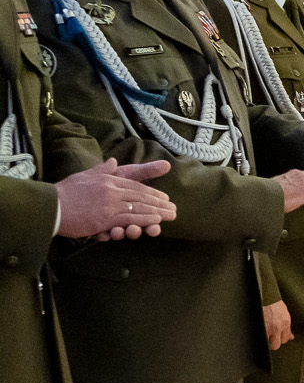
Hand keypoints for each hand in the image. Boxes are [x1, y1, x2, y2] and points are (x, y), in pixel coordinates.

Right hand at [55, 158, 175, 239]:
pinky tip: (156, 221)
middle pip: (141, 196)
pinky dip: (144, 219)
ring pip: (139, 207)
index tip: (163, 197)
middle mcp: (112, 189)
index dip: (151, 192)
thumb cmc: (64, 192)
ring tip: (171, 215)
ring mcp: (110, 204)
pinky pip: (130, 218)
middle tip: (174, 208)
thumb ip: (101, 170)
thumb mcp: (85, 175)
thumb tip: (113, 161)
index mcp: (108, 179)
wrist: (50, 206)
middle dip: (160, 202)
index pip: (135, 185)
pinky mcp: (106, 218)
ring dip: (157, 212)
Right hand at [262, 300, 292, 350]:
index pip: (285, 340)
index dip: (280, 339)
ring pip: (266, 343)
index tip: (276, 337)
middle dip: (273, 343)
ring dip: (265, 341)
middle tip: (269, 338)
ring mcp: (267, 327)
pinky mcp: (259, 326)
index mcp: (285, 324)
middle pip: (276, 345)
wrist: (265, 296)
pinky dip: (259, 337)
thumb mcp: (285, 315)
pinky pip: (259, 338)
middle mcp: (277, 327)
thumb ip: (287, 327)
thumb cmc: (275, 305)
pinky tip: (258, 333)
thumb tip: (291, 337)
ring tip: (264, 335)